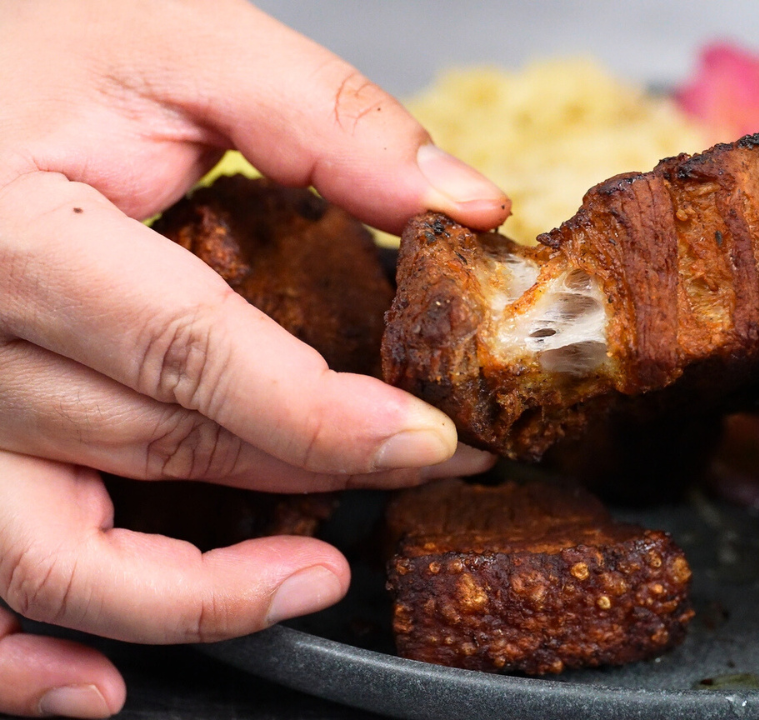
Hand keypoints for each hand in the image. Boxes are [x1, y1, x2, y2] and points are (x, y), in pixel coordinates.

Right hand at [0, 1, 509, 714]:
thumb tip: (461, 204)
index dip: (321, 415)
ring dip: (186, 598)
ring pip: (49, 553)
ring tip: (309, 581)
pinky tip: (101, 681)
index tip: (426, 438)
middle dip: (309, 472)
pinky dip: (22, 660)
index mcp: (14, 235)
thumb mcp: (171, 39)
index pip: (189, 356)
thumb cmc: (19, 44)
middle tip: (423, 465)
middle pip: (152, 446)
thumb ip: (322, 118)